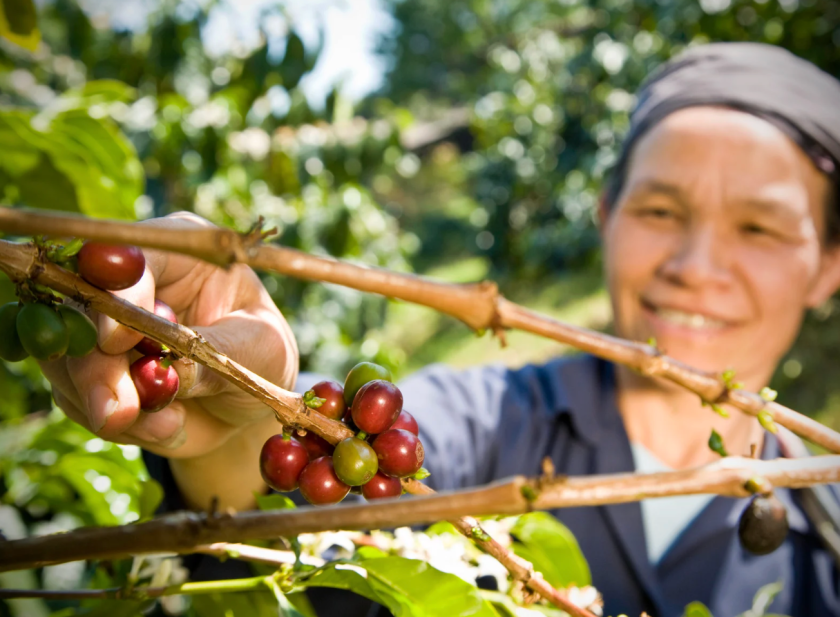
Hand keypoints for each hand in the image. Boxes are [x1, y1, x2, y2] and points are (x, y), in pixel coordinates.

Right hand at [41, 212, 298, 460]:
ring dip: (104, 402)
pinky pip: (74, 397)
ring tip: (167, 425)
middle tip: (121, 411)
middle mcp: (129, 283)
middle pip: (81, 309)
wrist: (247, 404)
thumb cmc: (262, 356)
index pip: (130, 258)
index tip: (117, 340)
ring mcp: (101, 327)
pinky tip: (165, 428)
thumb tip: (170, 368)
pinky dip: (114, 424)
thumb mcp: (259, 348)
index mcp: (177, 255)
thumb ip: (216, 353)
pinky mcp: (88, 370)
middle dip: (96, 366)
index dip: (116, 294)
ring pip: (67, 357)